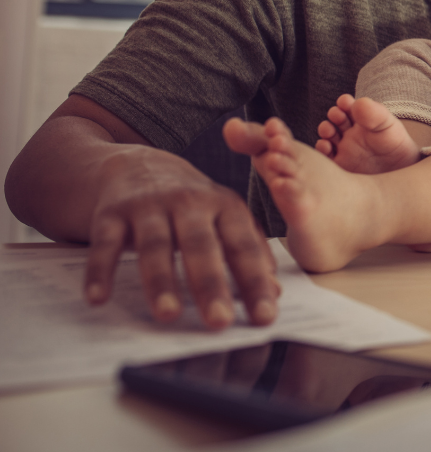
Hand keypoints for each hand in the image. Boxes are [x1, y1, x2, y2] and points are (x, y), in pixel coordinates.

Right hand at [84, 143, 279, 328]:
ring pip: (155, 245)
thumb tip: (274, 293)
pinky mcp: (111, 214)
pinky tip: (99, 298)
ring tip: (168, 315)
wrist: (139, 165)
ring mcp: (148, 206)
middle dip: (211, 284)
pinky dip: (100, 271)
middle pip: (200, 245)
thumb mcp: (226, 218)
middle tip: (219, 321)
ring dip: (161, 281)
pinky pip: (105, 244)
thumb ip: (250, 252)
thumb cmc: (193, 204)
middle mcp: (189, 202)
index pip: (244, 247)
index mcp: (225, 205)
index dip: (256, 281)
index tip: (265, 316)